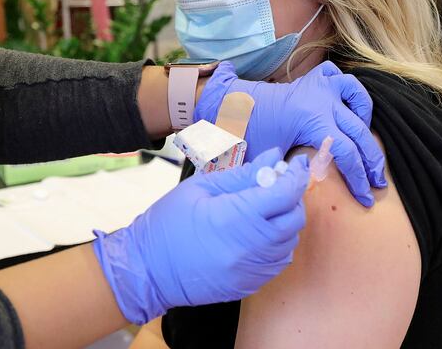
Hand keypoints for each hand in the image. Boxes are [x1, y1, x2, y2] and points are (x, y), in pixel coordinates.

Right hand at [92, 148, 308, 324]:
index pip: (284, 193)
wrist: (147, 271)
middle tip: (277, 184)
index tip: (295, 165)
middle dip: (292, 197)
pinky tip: (258, 232)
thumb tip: (275, 157)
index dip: (295, 176)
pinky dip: (278, 243)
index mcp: (235, 217)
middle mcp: (249, 247)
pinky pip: (279, 261)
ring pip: (291, 241)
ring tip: (265, 208)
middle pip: (294, 218)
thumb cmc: (168, 223)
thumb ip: (243, 174)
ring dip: (286, 220)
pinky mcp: (250, 285)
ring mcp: (251, 270)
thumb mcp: (202, 187)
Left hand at [195, 61, 385, 206]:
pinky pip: (340, 77)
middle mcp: (323, 100)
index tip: (365, 197)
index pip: (346, 153)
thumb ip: (293, 172)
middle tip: (377, 183)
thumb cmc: (250, 130)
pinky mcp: (315, 78)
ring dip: (366, 120)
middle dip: (372, 161)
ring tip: (365, 139)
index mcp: (313, 120)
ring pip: (359, 97)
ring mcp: (321, 86)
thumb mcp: (271, 157)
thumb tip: (312, 188)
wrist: (234, 101)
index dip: (358, 178)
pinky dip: (350, 90)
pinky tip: (350, 107)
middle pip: (360, 132)